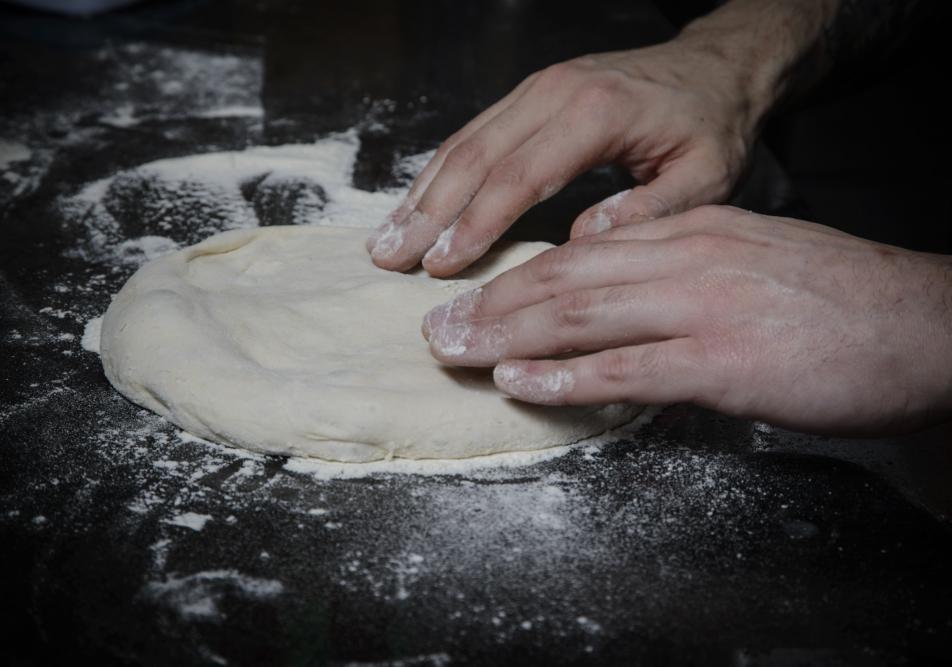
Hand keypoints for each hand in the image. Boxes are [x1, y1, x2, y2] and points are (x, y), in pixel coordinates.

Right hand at [367, 34, 767, 276]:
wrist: (717, 66)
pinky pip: (474, 133)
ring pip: (464, 143)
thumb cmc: (713, 125)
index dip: (474, 225)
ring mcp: (537, 88)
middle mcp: (554, 93)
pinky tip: (417, 204)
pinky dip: (439, 172)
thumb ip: (649, 212)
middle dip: (428, 213)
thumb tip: (581, 242)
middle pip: (474, 157)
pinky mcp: (530, 93)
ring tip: (386, 239)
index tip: (440, 268)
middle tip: (389, 259)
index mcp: (596, 114)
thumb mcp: (706, 176)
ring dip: (421, 194)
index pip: (518, 176)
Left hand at [421, 206, 951, 435]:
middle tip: (439, 329)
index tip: (475, 299)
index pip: (583, 251)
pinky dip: (564, 377)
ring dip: (507, 338)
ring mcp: (701, 305)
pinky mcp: (721, 358)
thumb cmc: (839, 303)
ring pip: (580, 315)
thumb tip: (625, 312)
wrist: (925, 324)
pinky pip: (624, 368)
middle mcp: (686, 257)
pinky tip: (520, 384)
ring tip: (456, 353)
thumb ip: (685, 279)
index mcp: (691, 232)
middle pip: (565, 279)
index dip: (519, 278)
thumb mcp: (751, 265)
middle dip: (493, 306)